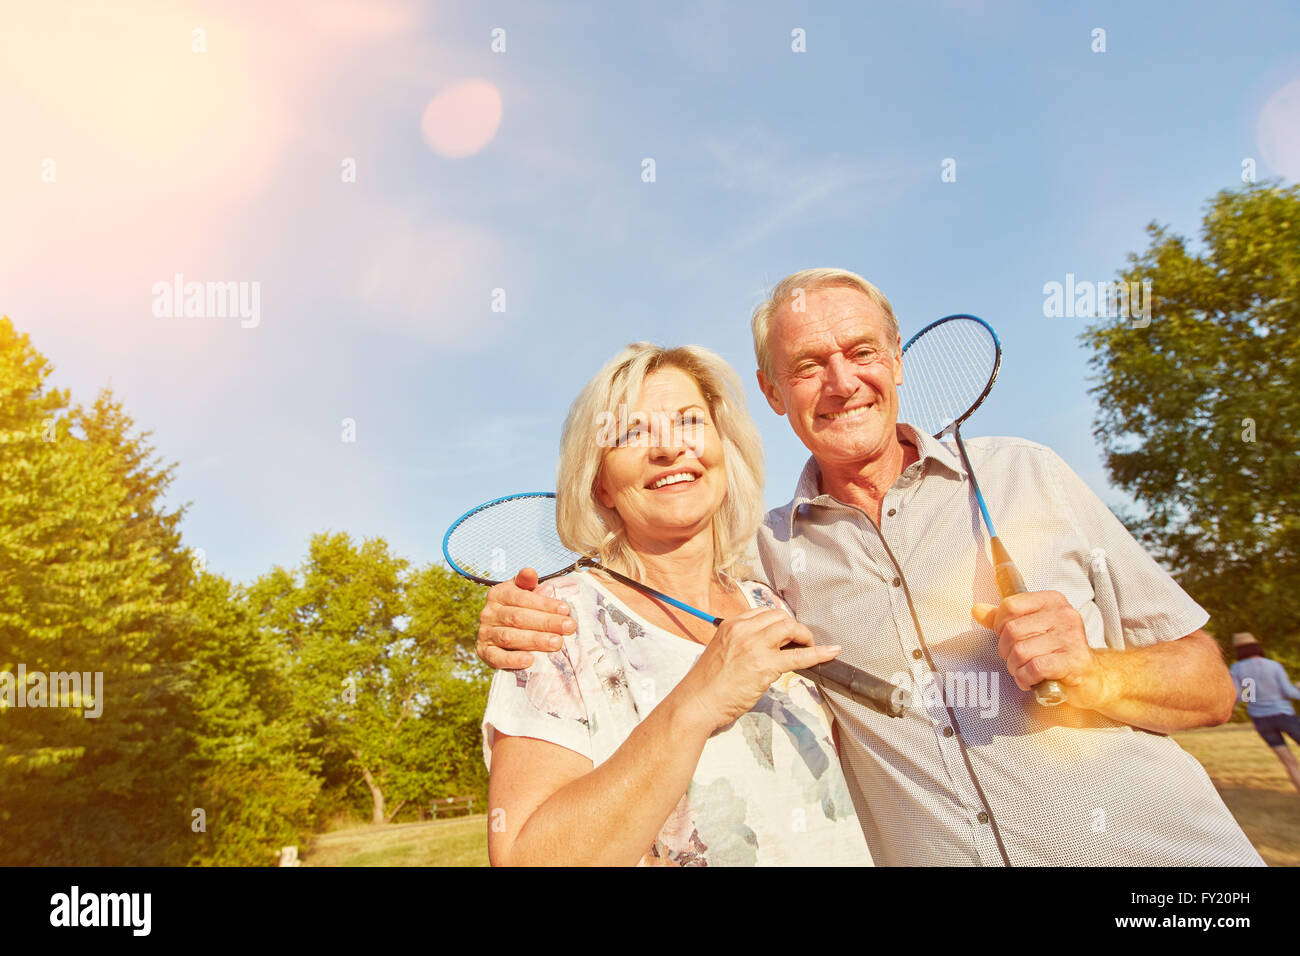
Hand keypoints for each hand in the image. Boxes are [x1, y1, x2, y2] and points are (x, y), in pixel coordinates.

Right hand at [477, 568, 575, 668]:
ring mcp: (485, 633)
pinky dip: (512, 660)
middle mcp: (489, 612)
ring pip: (509, 637)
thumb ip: (528, 583)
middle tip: (568, 627)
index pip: (522, 597)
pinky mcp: (484, 652)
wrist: (501, 631)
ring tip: (557, 643)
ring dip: (535, 640)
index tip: (565, 609)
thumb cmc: (520, 608)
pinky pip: (497, 657)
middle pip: (518, 617)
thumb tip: (530, 572)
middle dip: (546, 622)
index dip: (544, 603)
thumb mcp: (524, 592)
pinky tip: (530, 660)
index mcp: (499, 594)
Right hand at [676, 608, 839, 731]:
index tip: (787, 632)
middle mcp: (743, 630)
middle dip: (794, 627)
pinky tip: (831, 652)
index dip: (780, 621)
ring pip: (790, 627)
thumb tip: (764, 649)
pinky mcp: (765, 665)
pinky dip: (818, 653)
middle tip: (800, 641)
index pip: (764, 612)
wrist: (697, 703)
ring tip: (810, 647)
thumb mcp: (721, 652)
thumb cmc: (706, 685)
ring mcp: (754, 646)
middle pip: (780, 616)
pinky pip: (799, 655)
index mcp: (731, 625)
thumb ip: (741, 644)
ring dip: (805, 636)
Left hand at [972, 590, 1110, 710]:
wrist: (1091, 677)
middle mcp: (1064, 614)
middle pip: (1012, 630)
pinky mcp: (1074, 661)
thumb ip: (1003, 619)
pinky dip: (1025, 678)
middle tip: (1016, 660)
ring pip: (1020, 651)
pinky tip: (1031, 681)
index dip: (999, 626)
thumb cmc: (1057, 650)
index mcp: (1052, 600)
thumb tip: (977, 610)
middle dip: (1006, 651)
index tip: (1007, 638)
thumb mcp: (1031, 628)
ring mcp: (1072, 637)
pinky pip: (1034, 668)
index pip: (1010, 606)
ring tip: (1024, 671)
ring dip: (1015, 668)